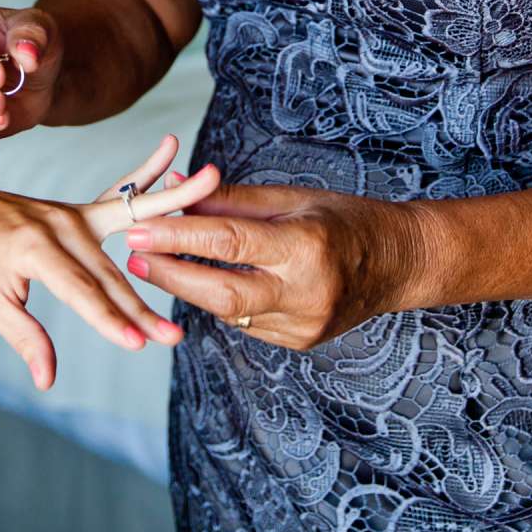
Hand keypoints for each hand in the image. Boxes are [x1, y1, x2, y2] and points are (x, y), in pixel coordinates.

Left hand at [0, 135, 219, 389]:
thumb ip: (24, 337)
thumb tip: (48, 380)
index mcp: (32, 247)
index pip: (79, 292)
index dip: (107, 320)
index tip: (137, 344)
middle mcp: (59, 224)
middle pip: (108, 273)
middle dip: (141, 307)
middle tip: (174, 337)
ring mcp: (72, 214)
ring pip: (128, 231)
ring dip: (172, 220)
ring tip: (212, 189)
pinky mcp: (80, 212)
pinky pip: (123, 200)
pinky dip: (152, 179)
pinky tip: (186, 162)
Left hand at [123, 184, 425, 349]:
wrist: (398, 263)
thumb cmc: (344, 218)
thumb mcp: (291, 197)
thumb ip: (230, 200)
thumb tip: (175, 188)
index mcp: (305, 248)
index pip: (228, 243)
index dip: (177, 237)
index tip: (137, 229)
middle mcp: (305, 293)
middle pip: (221, 293)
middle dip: (171, 274)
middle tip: (133, 256)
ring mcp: (304, 325)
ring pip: (229, 312)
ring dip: (189, 288)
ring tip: (157, 265)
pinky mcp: (300, 342)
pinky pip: (247, 323)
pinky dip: (221, 302)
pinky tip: (202, 283)